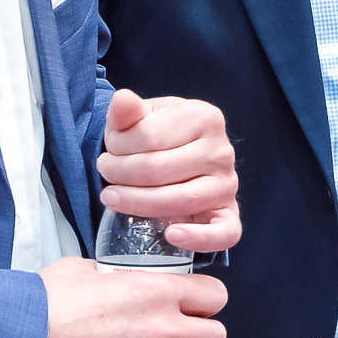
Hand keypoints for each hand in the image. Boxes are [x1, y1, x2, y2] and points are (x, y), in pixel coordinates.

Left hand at [101, 89, 240, 253]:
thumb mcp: (142, 118)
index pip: (147, 136)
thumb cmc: (159, 137)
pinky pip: (224, 233)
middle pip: (158, 169)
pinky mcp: (230, 214)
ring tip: (113, 197)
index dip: (116, 147)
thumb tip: (122, 99)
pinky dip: (197, 238)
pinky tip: (171, 233)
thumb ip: (127, 111)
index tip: (108, 151)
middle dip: (119, 174)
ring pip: (180, 200)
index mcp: (205, 117)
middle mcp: (222, 150)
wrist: (181, 157)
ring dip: (136, 203)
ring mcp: (228, 184)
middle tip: (107, 174)